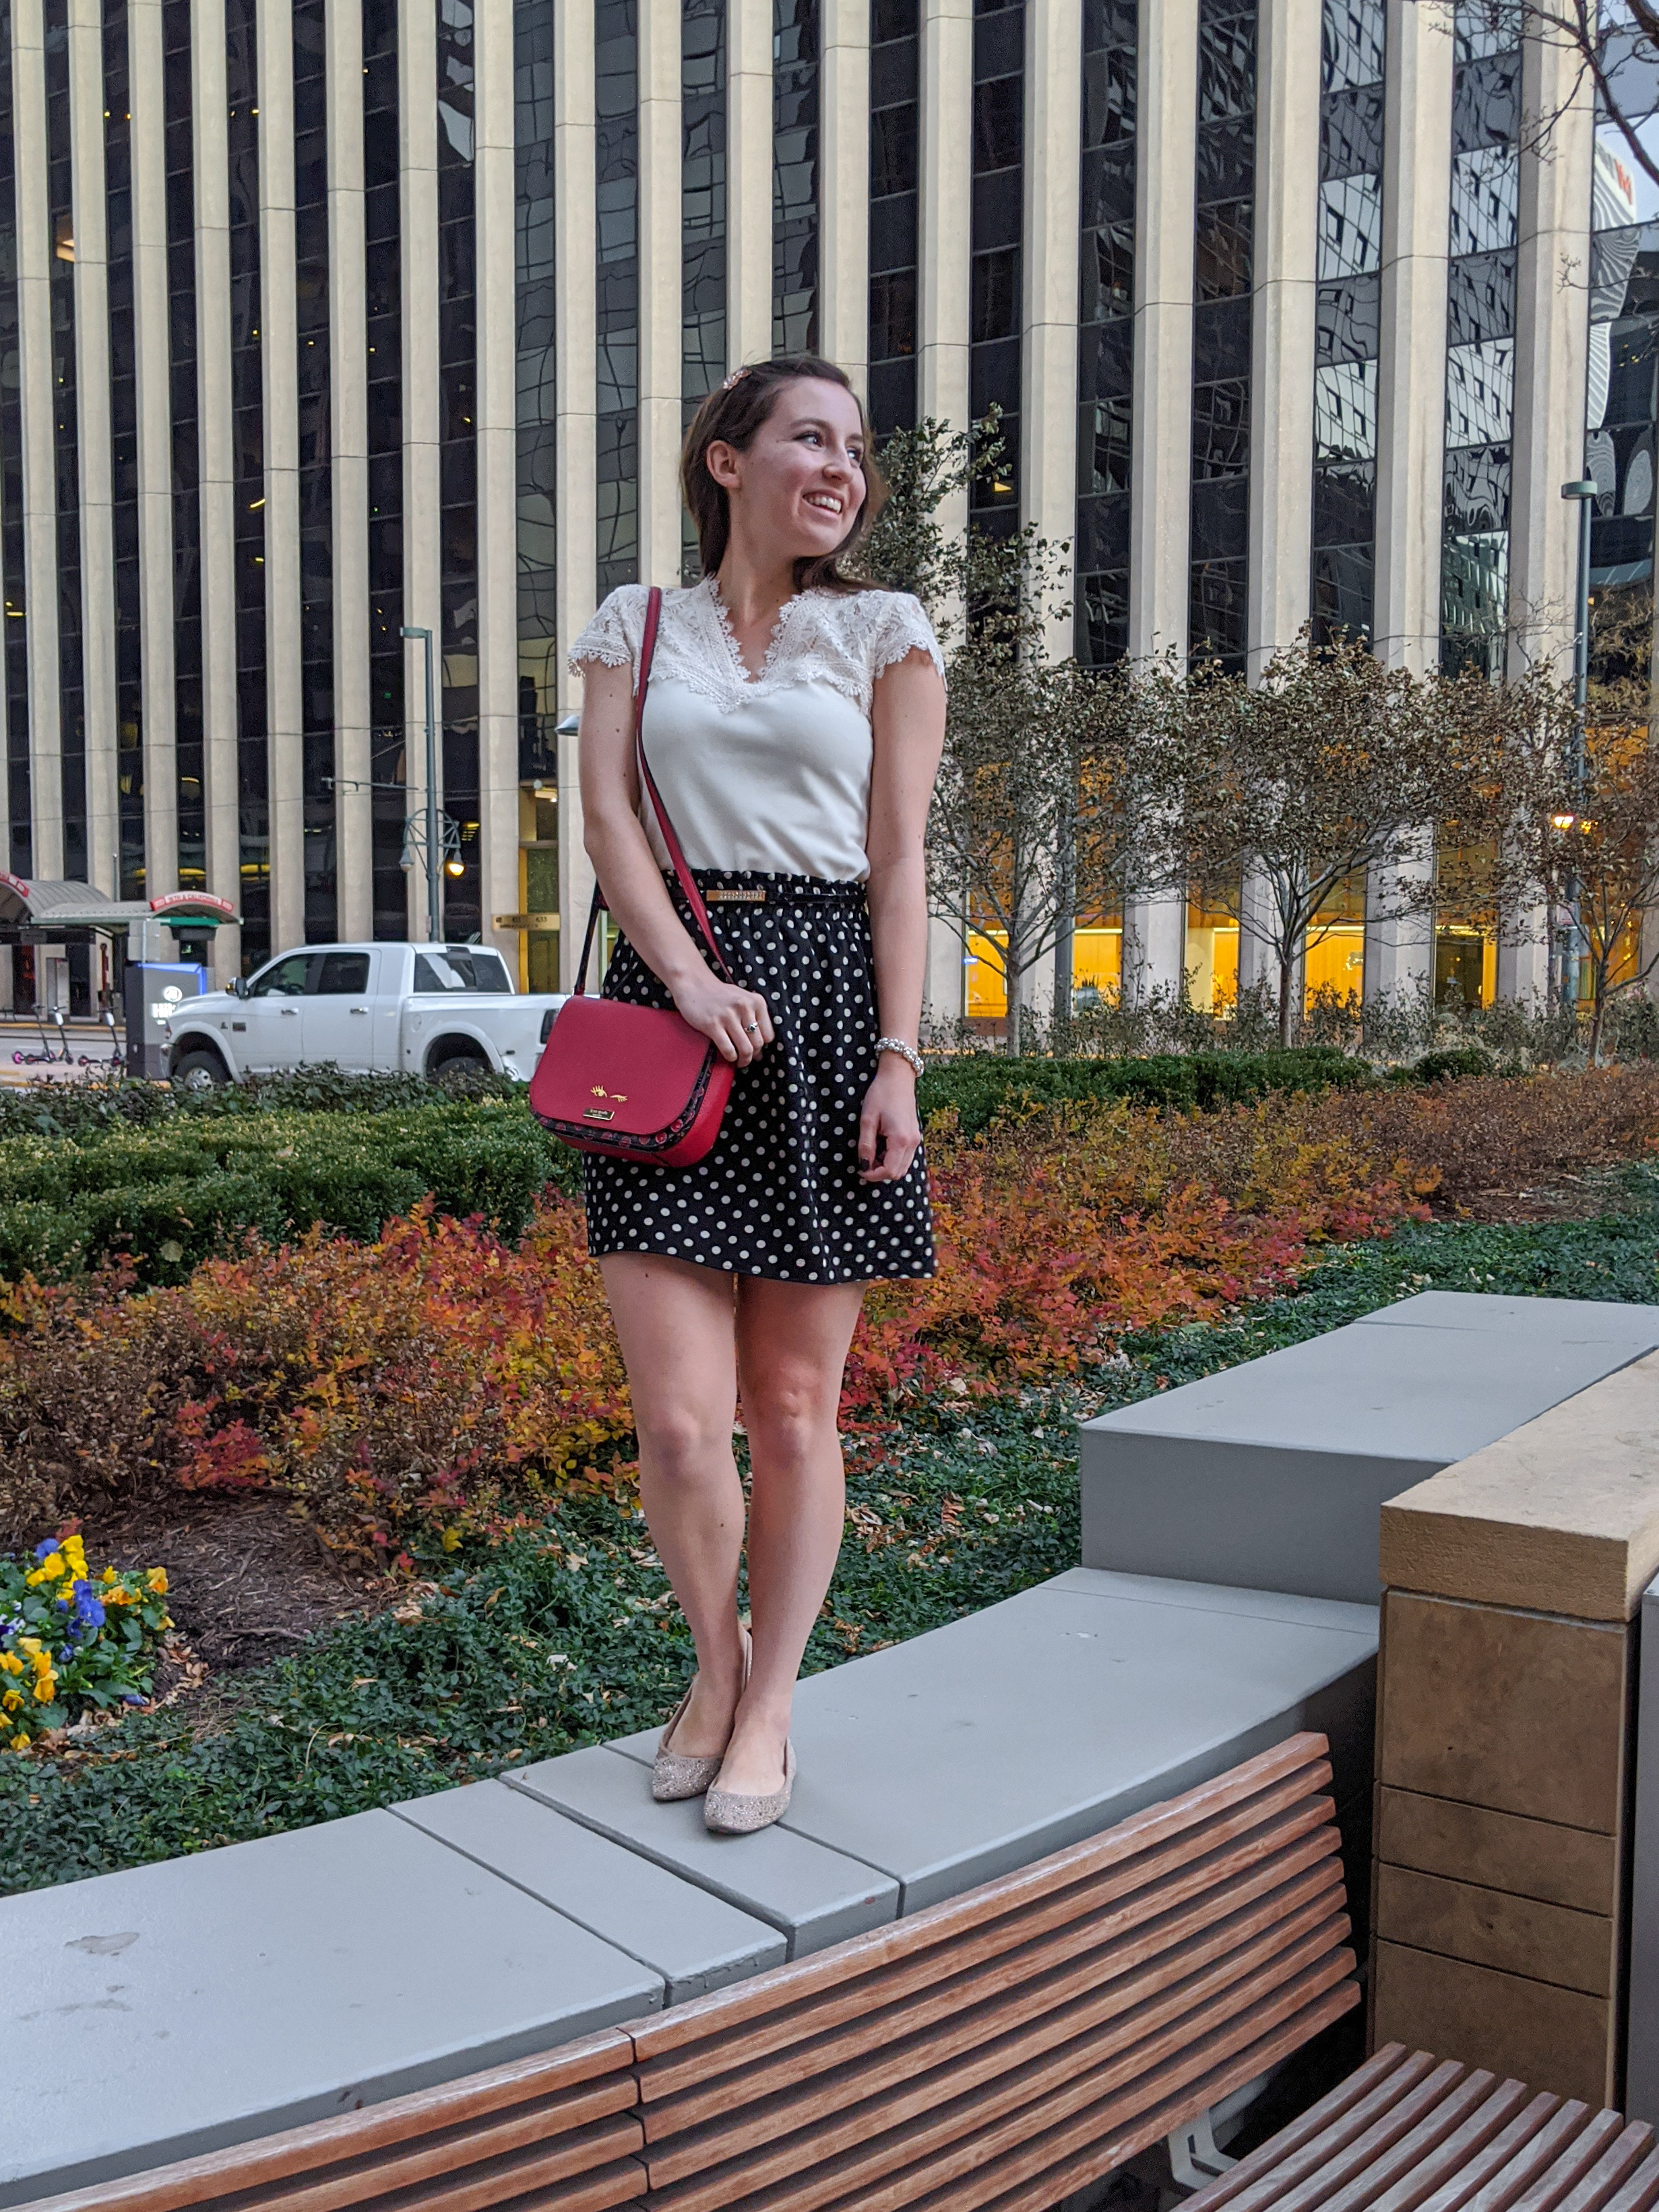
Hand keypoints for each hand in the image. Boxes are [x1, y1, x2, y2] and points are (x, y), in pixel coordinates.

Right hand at [671, 970, 773, 1065]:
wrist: (694, 984)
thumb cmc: (719, 995)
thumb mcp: (743, 999)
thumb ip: (754, 1018)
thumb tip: (759, 1050)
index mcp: (756, 1001)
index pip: (769, 1034)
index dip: (762, 1045)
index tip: (755, 1049)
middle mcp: (744, 1007)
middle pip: (758, 1043)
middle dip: (753, 1055)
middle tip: (746, 1058)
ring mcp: (728, 1016)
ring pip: (745, 1049)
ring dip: (743, 1060)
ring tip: (739, 1061)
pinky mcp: (713, 1025)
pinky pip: (728, 1049)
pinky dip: (730, 1057)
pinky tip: (729, 1056)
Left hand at [857, 1059, 921, 1183]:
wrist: (898, 1077)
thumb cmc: (881, 1094)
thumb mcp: (868, 1119)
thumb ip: (866, 1145)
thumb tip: (863, 1165)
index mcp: (901, 1139)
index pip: (889, 1171)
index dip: (873, 1175)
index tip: (860, 1169)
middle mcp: (913, 1143)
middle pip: (898, 1173)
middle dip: (880, 1173)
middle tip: (864, 1163)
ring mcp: (916, 1139)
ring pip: (903, 1167)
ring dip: (887, 1167)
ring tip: (872, 1154)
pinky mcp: (915, 1136)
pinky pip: (906, 1157)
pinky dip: (893, 1159)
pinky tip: (881, 1148)